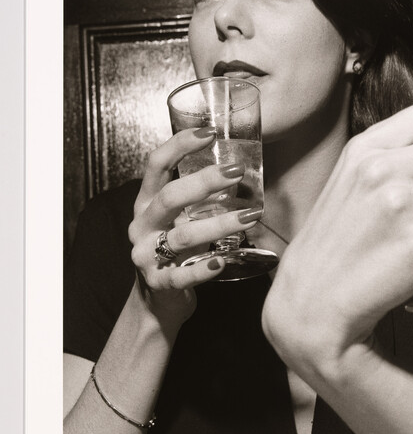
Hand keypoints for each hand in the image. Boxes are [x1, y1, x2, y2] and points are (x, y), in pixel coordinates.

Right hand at [127, 128, 260, 323]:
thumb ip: (198, 200)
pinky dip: (202, 269)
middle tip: (236, 171)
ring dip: (218, 225)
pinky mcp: (158, 283)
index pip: (155, 165)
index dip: (179, 146)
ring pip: (182, 236)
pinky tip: (221, 261)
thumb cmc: (176, 251)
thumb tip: (240, 170)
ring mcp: (146, 255)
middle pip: (169, 197)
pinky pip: (180, 275)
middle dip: (203, 182)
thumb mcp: (180, 219)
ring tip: (250, 217)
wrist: (158, 300)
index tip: (209, 132)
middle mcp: (142, 226)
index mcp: (146, 203)